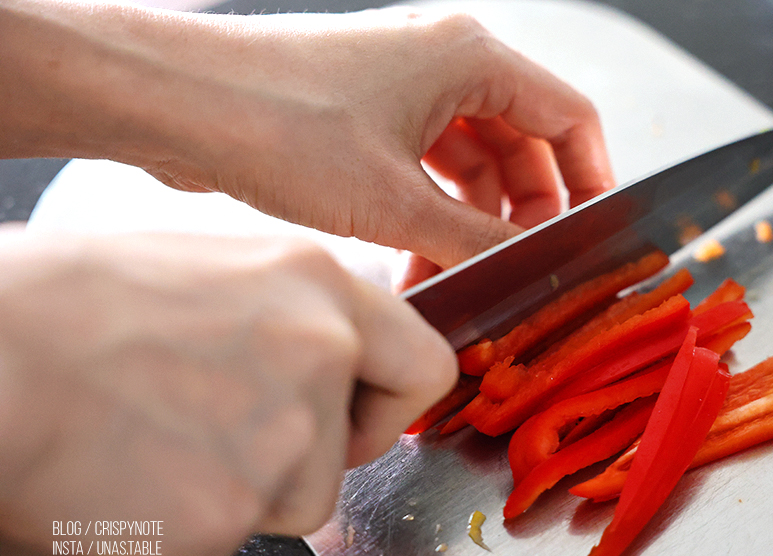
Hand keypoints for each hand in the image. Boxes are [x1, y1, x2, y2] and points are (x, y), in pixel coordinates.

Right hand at [0, 231, 455, 555]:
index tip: (357, 417)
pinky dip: (164, 536)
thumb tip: (323, 364)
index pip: (425, 365)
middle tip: (215, 434)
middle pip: (342, 456)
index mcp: (317, 288)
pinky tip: (113, 482)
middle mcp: (316, 359)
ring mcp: (276, 444)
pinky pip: (211, 546)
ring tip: (141, 444)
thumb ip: (290, 320)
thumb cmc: (70, 303)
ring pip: (279, 506)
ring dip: (221, 496)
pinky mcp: (220, 518)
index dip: (391, 406)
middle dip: (294, 463)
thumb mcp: (212, 273)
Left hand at [2, 3, 613, 282]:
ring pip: (472, 161)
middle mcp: (443, 63)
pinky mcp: (369, 115)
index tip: (593, 235)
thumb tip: (519, 266)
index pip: (568, 117)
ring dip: (472, 221)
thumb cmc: (276, 122)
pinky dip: (434, 211)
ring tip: (455, 278)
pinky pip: (427, 167)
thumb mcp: (393, 199)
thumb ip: (471, 237)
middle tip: (515, 271)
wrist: (177, 105)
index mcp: (469, 57)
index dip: (589, 180)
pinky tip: (422, 259)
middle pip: (522, 143)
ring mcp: (405, 87)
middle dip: (523, 213)